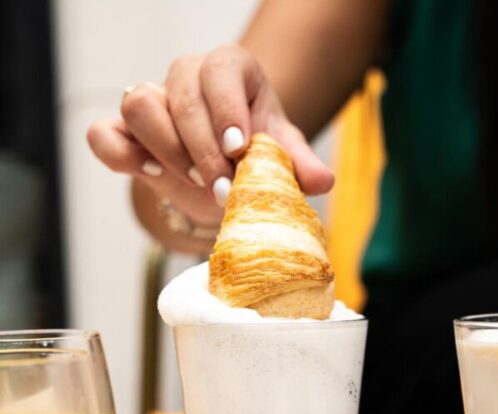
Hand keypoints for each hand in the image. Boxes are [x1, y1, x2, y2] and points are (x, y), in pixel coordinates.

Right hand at [87, 46, 333, 251]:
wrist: (222, 172)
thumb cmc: (252, 154)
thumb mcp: (280, 156)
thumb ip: (299, 164)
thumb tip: (323, 182)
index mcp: (230, 71)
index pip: (221, 71)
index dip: (227, 110)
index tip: (240, 150)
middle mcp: (187, 77)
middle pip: (180, 92)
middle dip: (202, 147)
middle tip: (224, 188)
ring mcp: (153, 102)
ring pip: (139, 105)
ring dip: (166, 149)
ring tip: (193, 182)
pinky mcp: (125, 133)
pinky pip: (103, 134)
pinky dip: (119, 153)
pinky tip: (147, 172)